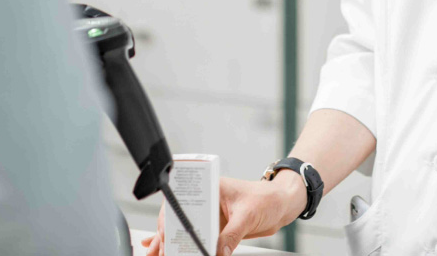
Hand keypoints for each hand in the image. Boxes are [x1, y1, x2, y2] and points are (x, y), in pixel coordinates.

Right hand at [142, 173, 306, 255]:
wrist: (282, 205)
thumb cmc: (267, 198)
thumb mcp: (248, 216)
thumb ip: (231, 236)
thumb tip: (217, 253)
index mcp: (210, 187)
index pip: (184, 200)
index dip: (171, 218)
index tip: (167, 235)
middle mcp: (206, 200)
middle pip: (179, 217)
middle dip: (165, 235)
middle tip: (157, 251)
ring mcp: (209, 215)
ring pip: (184, 229)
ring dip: (169, 243)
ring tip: (154, 254)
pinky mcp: (215, 229)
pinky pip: (196, 239)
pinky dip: (182, 246)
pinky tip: (164, 250)